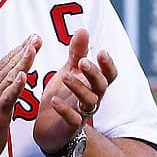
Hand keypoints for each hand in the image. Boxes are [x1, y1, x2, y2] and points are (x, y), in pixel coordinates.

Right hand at [0, 34, 41, 156]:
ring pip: (10, 76)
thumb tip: (14, 75)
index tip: (33, 37)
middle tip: (36, 37)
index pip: (8, 61)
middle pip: (10, 64)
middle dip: (24, 49)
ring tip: (32, 49)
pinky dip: (15, 86)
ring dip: (22, 62)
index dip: (20, 48)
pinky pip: (8, 97)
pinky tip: (22, 76)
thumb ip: (3, 87)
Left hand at [33, 28, 116, 152]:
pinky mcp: (70, 127)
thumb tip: (83, 29)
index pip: (109, 75)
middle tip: (83, 62)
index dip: (108, 65)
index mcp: (93, 85)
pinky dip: (64, 110)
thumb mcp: (69, 71)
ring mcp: (82, 114)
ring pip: (89, 102)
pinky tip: (54, 100)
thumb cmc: (62, 95)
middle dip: (94, 74)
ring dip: (78, 88)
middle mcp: (92, 99)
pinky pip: (72, 120)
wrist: (47, 126)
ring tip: (65, 76)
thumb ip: (77, 53)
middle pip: (101, 87)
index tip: (101, 51)